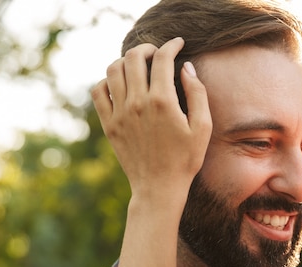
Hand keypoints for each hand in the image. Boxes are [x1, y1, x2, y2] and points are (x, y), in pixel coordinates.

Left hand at [91, 38, 211, 213]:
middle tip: (156, 52)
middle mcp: (137, 103)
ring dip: (125, 60)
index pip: (162, 59)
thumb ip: (197, 93)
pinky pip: (99, 91)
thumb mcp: (203, 127)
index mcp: (162, 101)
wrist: (159, 187)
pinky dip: (107, 80)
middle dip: (147, 48)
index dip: (171, 45)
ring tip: (137, 64)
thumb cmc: (186, 159)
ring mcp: (119, 113)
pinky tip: (120, 84)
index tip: (178, 43)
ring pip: (113, 69)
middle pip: (134, 57)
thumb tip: (187, 67)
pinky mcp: (109, 124)